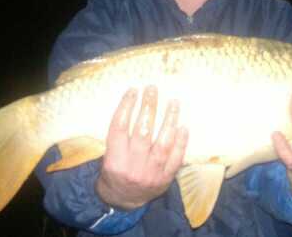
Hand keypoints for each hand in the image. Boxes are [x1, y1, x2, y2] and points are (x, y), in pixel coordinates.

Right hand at [96, 86, 188, 209]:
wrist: (124, 200)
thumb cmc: (115, 171)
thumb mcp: (108, 156)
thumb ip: (118, 136)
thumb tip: (134, 104)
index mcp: (115, 160)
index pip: (119, 127)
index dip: (126, 106)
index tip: (133, 90)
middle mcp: (133, 166)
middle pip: (143, 132)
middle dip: (148, 107)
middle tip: (152, 89)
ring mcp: (151, 173)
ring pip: (163, 143)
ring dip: (169, 120)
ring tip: (173, 102)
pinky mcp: (166, 179)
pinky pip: (176, 158)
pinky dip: (181, 141)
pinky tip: (183, 126)